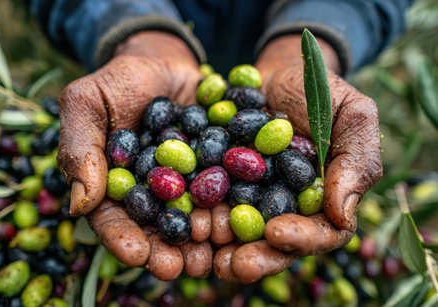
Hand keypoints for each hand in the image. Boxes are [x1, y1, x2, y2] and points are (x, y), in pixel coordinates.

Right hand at [58, 31, 213, 276]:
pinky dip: (236, 204)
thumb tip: (80, 204)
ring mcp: (190, 182)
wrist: (165, 63)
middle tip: (178, 268)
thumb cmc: (119, 81)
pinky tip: (244, 221)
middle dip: (167, 250)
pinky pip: (229, 188)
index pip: (114, 218)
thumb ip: (80, 148)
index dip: (123, 238)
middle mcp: (155, 192)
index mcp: (117, 185)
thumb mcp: (88, 103)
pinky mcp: (219, 168)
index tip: (136, 255)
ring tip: (212, 257)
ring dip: (203, 239)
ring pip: (196, 216)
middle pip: (158, 227)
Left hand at [213, 35, 381, 283]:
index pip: (320, 232)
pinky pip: (208, 204)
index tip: (278, 234)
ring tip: (204, 256)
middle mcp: (285, 207)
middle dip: (258, 257)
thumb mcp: (352, 115)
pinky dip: (194, 216)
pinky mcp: (220, 183)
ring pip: (239, 233)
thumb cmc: (320, 92)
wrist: (275, 73)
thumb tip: (342, 215)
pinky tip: (180, 223)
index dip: (301, 238)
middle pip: (275, 244)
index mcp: (321, 200)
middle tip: (237, 265)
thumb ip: (356, 161)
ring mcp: (250, 198)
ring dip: (221, 248)